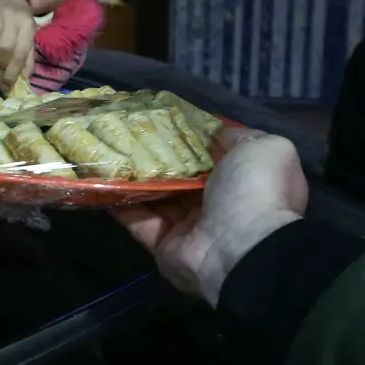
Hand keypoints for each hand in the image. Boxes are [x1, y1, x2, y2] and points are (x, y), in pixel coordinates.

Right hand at [0, 0, 35, 93]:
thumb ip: (25, 59)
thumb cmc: (15, 23)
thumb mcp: (25, 37)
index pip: (21, 53)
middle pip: (7, 45)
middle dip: (0, 60)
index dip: (13, 72)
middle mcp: (14, 17)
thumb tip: (23, 83)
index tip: (6, 85)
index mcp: (28, 26)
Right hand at [110, 127, 307, 305]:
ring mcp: (188, 226)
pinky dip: (119, 199)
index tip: (165, 117)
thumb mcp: (263, 148)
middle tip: (129, 129)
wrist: (240, 246)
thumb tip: (213, 133)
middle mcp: (217, 204)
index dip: (192, 138)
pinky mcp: (161, 243)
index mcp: (243, 182)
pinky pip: (137, 218)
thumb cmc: (254, 190)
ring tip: (110, 146)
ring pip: (156, 195)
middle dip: (158, 154)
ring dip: (134, 174)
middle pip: (182, 175)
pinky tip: (100, 176)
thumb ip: (238, 137)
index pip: (215, 156)